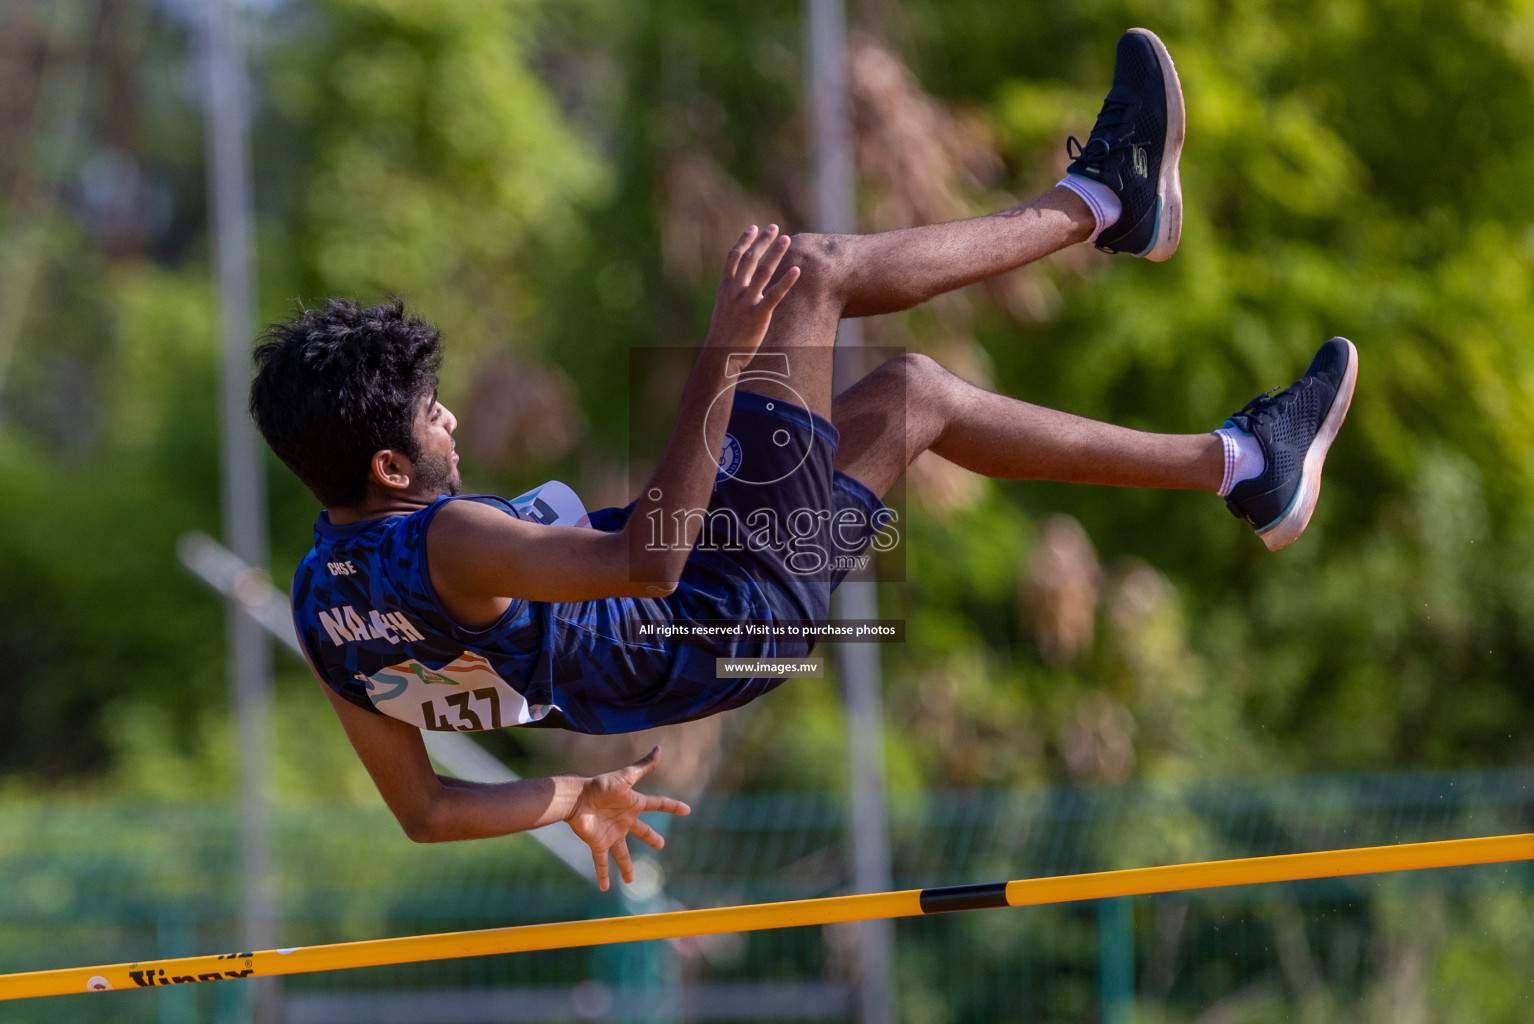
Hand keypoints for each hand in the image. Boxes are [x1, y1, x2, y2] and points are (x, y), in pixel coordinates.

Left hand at [563, 746, 690, 890]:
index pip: (658, 805)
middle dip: (651, 837)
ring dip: (626, 867)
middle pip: (642, 831)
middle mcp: (624, 820)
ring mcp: (611, 833)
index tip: (686, 810)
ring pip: (622, 853)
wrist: (577, 798)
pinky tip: (605, 887)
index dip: (672, 806)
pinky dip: (603, 874)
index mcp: (633, 804)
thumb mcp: (625, 777)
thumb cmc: (601, 786)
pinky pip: (602, 862)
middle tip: (661, 845)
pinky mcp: (598, 843)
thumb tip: (659, 748)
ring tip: (631, 881)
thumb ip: (643, 766)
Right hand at [704, 225, 799, 354]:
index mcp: (725, 288)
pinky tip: (796, 271)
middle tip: (774, 228)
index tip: (753, 228)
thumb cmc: (723, 336)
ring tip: (787, 239)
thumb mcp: (723, 310)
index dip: (744, 240)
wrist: (720, 356)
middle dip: (763, 241)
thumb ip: (732, 296)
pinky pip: (775, 295)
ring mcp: (746, 302)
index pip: (734, 257)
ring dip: (776, 253)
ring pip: (763, 271)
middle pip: (750, 259)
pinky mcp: (758, 315)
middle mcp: (734, 291)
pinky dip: (786, 281)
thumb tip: (740, 286)